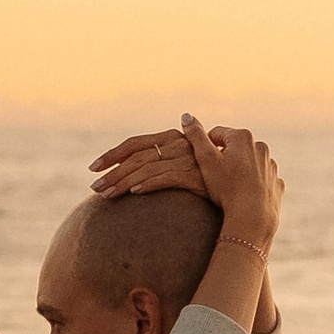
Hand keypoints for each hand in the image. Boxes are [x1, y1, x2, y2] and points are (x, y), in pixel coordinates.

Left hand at [88, 121, 205, 198]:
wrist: (241, 188)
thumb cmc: (208, 179)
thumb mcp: (184, 166)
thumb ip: (160, 164)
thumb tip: (132, 176)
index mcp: (173, 138)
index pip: (135, 143)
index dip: (112, 155)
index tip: (93, 167)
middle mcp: (179, 144)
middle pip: (136, 157)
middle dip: (112, 173)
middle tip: (94, 188)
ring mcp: (187, 159)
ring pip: (146, 168)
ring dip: (123, 182)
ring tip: (105, 196)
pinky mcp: (196, 175)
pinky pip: (166, 178)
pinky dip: (148, 184)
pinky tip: (133, 193)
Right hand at [187, 119, 281, 251]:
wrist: (252, 217)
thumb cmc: (227, 187)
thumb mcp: (205, 160)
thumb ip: (195, 136)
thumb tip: (186, 115)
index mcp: (243, 137)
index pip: (216, 134)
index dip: (205, 148)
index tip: (201, 164)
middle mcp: (261, 147)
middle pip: (235, 148)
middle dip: (224, 158)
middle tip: (213, 177)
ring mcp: (271, 166)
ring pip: (250, 164)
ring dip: (239, 171)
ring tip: (229, 188)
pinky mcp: (276, 184)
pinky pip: (262, 180)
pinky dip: (254, 185)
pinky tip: (244, 196)